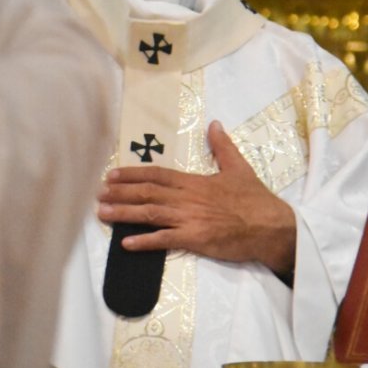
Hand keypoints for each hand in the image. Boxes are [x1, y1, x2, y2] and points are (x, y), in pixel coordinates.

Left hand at [97, 120, 295, 274]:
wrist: (271, 226)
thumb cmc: (254, 199)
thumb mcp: (238, 167)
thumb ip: (223, 146)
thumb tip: (214, 124)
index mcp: (194, 181)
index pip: (157, 174)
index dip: (133, 174)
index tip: (112, 174)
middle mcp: (187, 198)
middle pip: (147, 193)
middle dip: (120, 192)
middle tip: (97, 192)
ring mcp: (189, 219)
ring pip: (150, 214)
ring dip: (124, 213)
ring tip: (102, 213)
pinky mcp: (195, 240)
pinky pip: (165, 240)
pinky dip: (144, 241)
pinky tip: (126, 243)